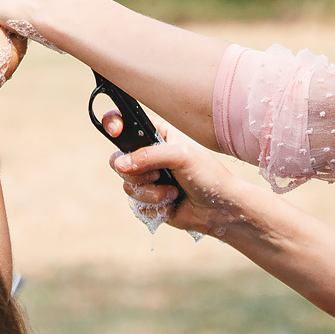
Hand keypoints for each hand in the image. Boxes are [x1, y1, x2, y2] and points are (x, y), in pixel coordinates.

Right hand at [104, 116, 278, 239]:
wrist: (220, 209)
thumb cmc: (208, 176)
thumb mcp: (181, 157)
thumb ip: (148, 156)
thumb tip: (119, 164)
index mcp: (157, 136)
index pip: (126, 124)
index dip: (114, 124)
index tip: (115, 131)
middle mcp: (148, 156)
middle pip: (118, 160)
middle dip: (137, 173)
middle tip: (158, 175)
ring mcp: (147, 179)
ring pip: (127, 185)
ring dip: (151, 193)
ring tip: (173, 192)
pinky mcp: (148, 201)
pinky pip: (135, 204)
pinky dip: (154, 206)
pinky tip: (172, 203)